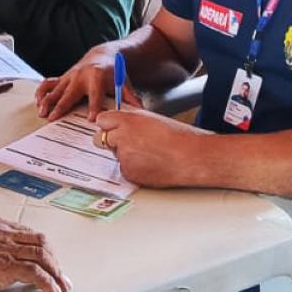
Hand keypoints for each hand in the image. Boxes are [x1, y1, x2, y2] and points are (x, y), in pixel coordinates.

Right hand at [0, 216, 70, 291]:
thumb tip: (14, 262)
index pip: (30, 233)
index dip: (45, 250)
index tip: (51, 264)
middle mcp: (2, 232)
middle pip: (41, 242)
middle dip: (55, 261)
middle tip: (61, 277)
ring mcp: (4, 247)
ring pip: (42, 256)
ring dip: (56, 274)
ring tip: (61, 287)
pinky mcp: (4, 266)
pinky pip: (35, 273)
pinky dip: (48, 284)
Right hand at [36, 45, 142, 121]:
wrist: (103, 55)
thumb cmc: (114, 72)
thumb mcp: (124, 82)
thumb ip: (131, 98)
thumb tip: (140, 112)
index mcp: (97, 77)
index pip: (95, 95)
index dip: (94, 107)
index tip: (91, 119)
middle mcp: (81, 76)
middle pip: (70, 94)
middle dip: (62, 106)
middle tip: (54, 119)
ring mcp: (70, 76)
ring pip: (55, 89)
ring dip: (48, 101)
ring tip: (42, 113)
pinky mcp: (63, 77)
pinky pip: (48, 83)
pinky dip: (42, 92)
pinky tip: (38, 103)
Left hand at [95, 109, 210, 187]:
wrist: (190, 158)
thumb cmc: (179, 137)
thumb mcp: (152, 119)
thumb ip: (132, 120)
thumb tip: (121, 123)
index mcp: (129, 121)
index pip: (102, 120)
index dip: (108, 124)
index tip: (111, 127)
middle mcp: (122, 138)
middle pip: (101, 138)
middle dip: (111, 140)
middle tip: (127, 142)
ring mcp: (124, 157)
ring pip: (115, 154)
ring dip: (125, 154)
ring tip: (148, 153)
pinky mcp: (128, 173)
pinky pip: (124, 168)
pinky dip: (133, 167)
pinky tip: (150, 164)